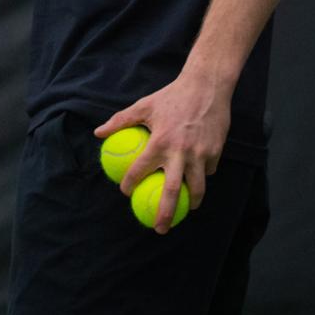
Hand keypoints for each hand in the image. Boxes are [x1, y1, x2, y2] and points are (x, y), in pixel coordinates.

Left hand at [95, 70, 233, 233]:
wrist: (207, 87)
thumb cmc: (171, 96)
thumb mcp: (143, 106)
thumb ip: (120, 121)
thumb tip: (98, 133)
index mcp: (160, 142)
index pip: (140, 170)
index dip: (130, 184)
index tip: (125, 192)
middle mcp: (180, 152)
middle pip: (172, 192)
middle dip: (165, 214)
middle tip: (158, 228)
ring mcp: (200, 154)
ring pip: (197, 188)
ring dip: (190, 203)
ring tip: (183, 213)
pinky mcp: (216, 152)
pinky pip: (208, 171)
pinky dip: (202, 178)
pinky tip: (197, 183)